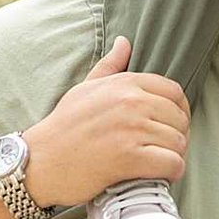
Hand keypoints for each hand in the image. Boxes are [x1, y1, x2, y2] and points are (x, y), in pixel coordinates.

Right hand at [23, 37, 188, 208]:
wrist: (39, 162)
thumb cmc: (62, 127)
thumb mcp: (84, 88)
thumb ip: (109, 66)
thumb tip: (125, 42)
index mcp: (124, 84)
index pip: (174, 92)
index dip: (179, 111)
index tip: (169, 126)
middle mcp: (131, 102)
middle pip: (180, 119)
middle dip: (177, 136)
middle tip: (162, 149)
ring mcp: (131, 130)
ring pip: (179, 143)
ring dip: (173, 157)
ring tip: (157, 163)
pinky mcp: (130, 158)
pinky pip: (172, 164)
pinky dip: (171, 173)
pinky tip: (159, 176)